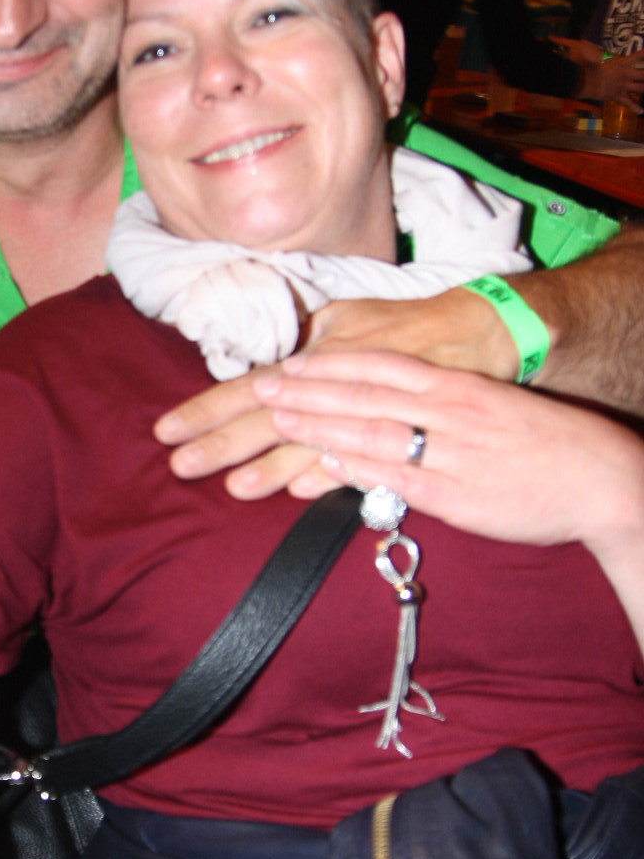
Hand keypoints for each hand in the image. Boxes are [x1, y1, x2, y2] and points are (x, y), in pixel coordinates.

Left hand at [152, 285, 519, 497]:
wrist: (487, 332)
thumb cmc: (409, 326)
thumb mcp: (350, 318)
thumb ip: (304, 340)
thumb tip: (262, 357)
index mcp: (321, 353)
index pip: (251, 383)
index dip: (209, 407)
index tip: (167, 426)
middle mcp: (338, 382)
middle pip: (271, 417)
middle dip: (224, 442)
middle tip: (179, 462)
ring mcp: (371, 412)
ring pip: (314, 443)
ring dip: (271, 466)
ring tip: (232, 486)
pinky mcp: (404, 440)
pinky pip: (364, 462)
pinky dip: (330, 476)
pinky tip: (299, 493)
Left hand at [251, 348, 643, 551]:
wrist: (601, 478)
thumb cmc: (542, 442)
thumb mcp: (489, 404)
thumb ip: (439, 398)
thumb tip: (392, 398)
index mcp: (455, 386)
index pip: (378, 367)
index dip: (327, 365)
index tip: (286, 364)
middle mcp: (448, 411)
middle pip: (363, 395)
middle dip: (306, 392)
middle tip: (257, 387)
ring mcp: (450, 452)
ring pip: (372, 431)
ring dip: (318, 424)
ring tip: (273, 419)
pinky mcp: (457, 494)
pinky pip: (398, 477)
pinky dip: (358, 468)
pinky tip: (324, 462)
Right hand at [586, 50, 643, 104]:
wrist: (585, 81)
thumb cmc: (590, 66)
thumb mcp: (599, 56)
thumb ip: (603, 53)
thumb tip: (594, 47)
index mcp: (623, 62)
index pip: (639, 56)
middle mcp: (626, 73)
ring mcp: (623, 85)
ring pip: (641, 88)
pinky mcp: (618, 96)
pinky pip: (629, 103)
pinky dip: (635, 107)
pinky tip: (641, 111)